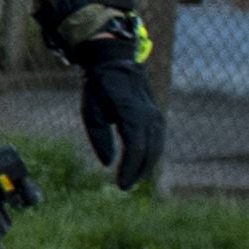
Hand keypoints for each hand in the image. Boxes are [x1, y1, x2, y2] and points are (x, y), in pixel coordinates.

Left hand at [75, 39, 164, 190]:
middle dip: (138, 171)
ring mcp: (155, 114)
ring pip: (157, 146)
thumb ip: (99, 137)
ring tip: (132, 179)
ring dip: (146, 165)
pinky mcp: (156, 115)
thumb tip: (108, 163)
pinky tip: (141, 164)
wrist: (115, 61)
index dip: (130, 169)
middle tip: (124, 186)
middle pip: (149, 151)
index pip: (136, 147)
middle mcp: (148, 115)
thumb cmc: (98, 87)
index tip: (121, 185)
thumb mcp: (91, 110)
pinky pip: (157, 140)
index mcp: (131, 113)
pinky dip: (151, 154)